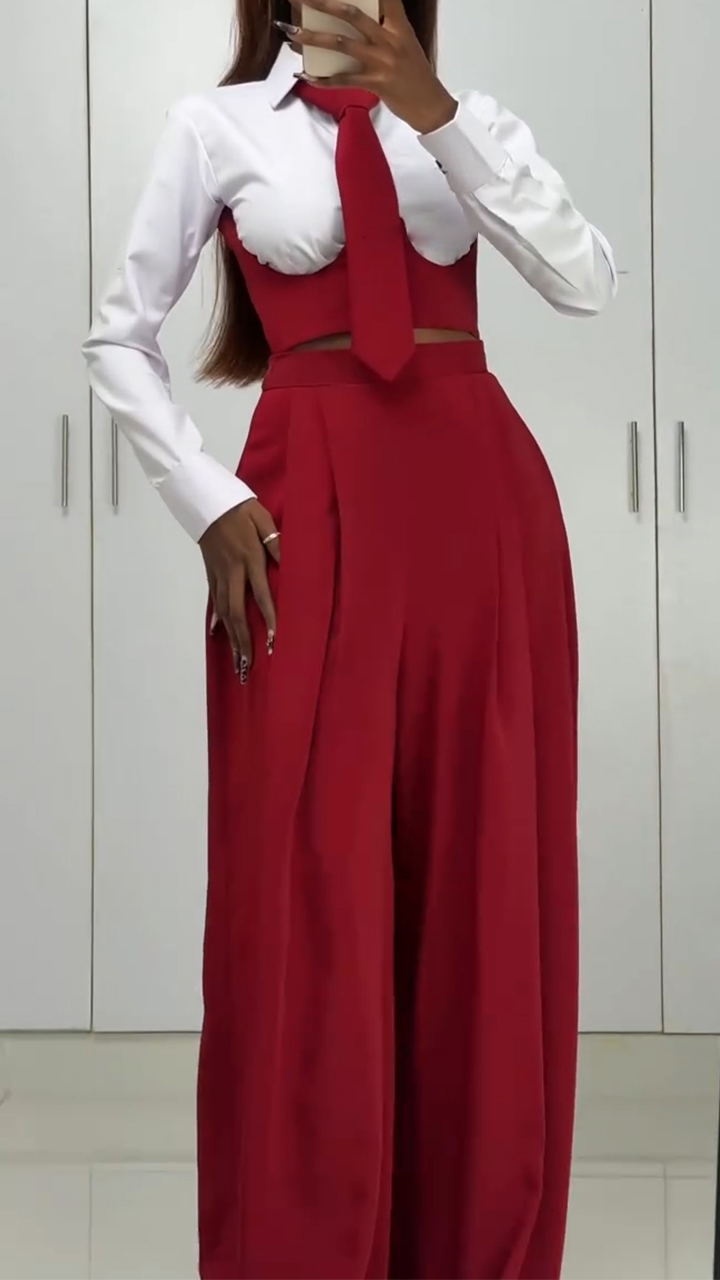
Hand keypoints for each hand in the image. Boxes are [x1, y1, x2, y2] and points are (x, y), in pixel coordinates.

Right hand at [201, 500, 279, 681]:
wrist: (206, 500)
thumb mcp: (263, 519)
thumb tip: (289, 564)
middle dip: (244, 639)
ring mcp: (219, 573)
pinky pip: (214, 600)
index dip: (268, 618)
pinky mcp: (211, 572)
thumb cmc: (240, 507)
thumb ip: (276, 542)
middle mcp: (233, 570)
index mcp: (249, 557)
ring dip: (231, 636)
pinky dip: (217, 619)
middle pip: (237, 611)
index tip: (274, 641)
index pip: (261, 593)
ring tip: (237, 659)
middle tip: (248, 665)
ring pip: (224, 610)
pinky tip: (218, 634)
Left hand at [283, 0, 456, 134]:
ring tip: (292, 33)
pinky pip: (343, 80)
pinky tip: (304, 74)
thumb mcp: (405, 43)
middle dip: (322, 3)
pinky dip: (322, 78)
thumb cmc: (414, 75)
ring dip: (313, 38)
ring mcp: (381, 61)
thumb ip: (384, 29)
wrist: (430, 105)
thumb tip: (352, 21)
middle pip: (352, 14)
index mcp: (398, 26)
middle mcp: (389, 39)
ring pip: (341, 44)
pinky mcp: (375, 83)